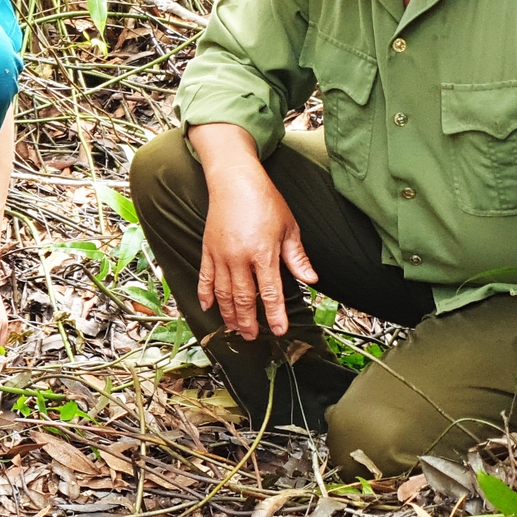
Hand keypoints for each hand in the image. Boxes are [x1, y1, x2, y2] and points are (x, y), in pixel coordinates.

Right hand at [200, 162, 316, 338]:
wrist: (234, 180)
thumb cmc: (265, 200)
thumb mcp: (289, 227)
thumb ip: (297, 257)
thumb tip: (311, 279)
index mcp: (263, 253)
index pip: (270, 292)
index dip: (275, 315)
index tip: (278, 330)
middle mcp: (239, 258)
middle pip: (244, 298)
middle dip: (249, 321)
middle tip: (252, 337)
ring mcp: (221, 255)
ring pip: (223, 293)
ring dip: (229, 314)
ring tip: (234, 329)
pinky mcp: (208, 249)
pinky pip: (204, 277)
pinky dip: (205, 295)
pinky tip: (207, 307)